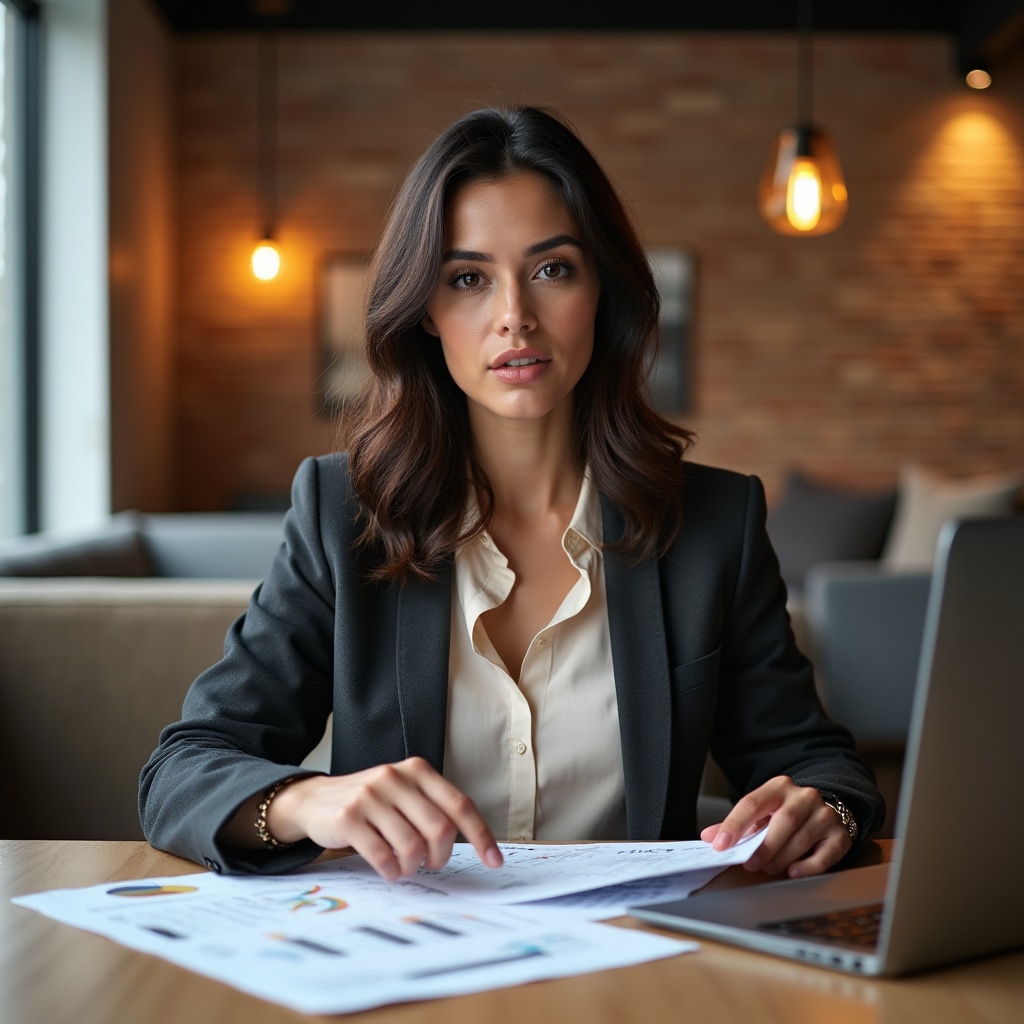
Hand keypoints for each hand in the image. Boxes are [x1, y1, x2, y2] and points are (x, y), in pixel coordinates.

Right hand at [268, 757, 502, 879]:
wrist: (315, 799)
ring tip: (406, 867)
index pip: (460, 805)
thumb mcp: (403, 793)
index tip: (494, 861)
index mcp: (417, 770)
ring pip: (413, 847)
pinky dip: (392, 871)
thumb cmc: (370, 803)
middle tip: (432, 864)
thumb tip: (473, 844)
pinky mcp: (350, 817)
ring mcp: (371, 796)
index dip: (481, 836)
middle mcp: (396, 778)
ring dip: (414, 867)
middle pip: (440, 830)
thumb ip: (432, 808)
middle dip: (441, 857)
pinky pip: (384, 857)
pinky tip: (388, 869)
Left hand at [700, 776, 851, 878]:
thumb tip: (709, 836)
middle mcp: (804, 796)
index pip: (752, 802)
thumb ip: (736, 825)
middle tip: (749, 864)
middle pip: (783, 821)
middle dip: (763, 846)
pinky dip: (807, 866)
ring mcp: (825, 814)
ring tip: (767, 868)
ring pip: (802, 839)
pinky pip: (825, 854)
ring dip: (781, 858)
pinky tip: (793, 871)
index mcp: (779, 786)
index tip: (720, 845)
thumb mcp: (761, 813)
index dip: (735, 824)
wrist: (823, 809)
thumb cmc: (785, 814)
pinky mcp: (840, 835)